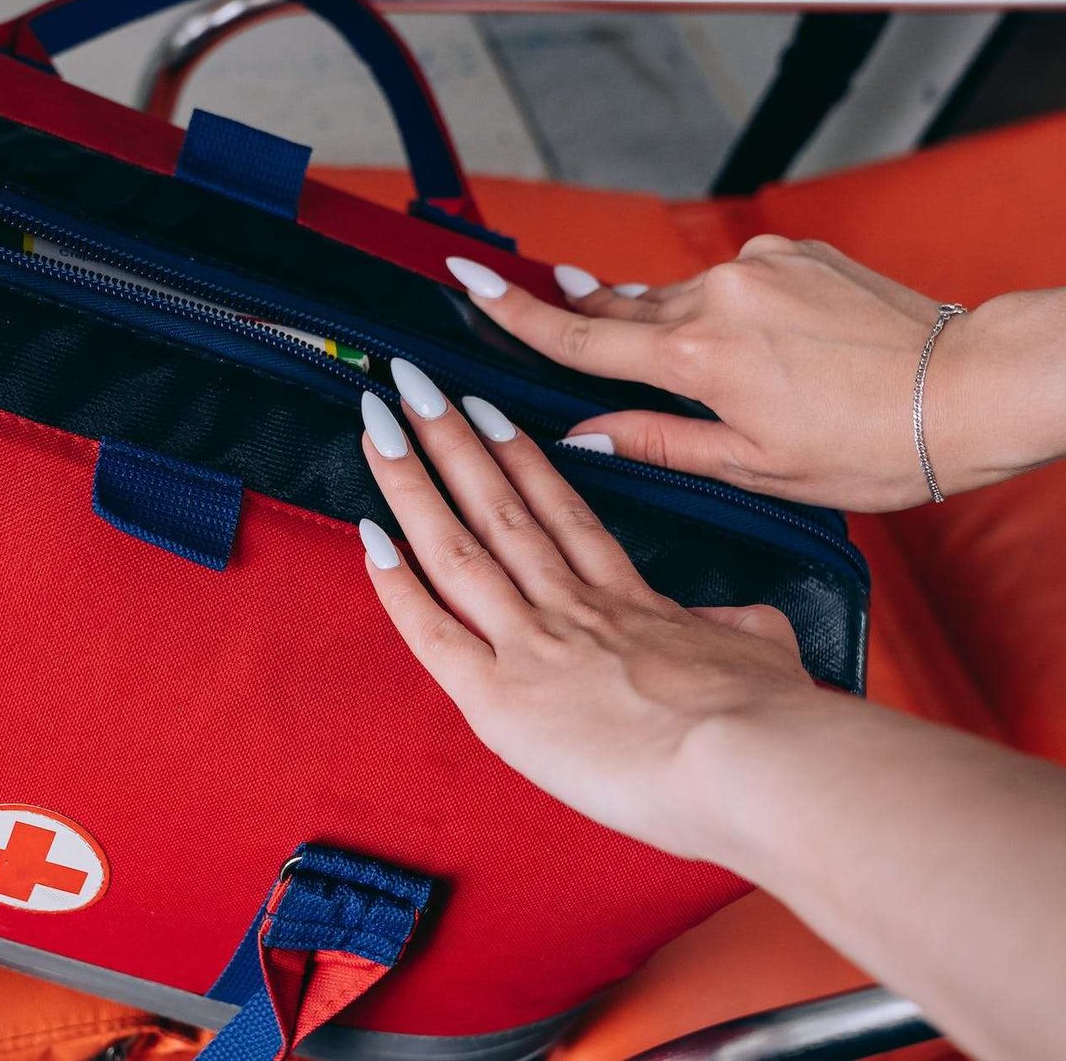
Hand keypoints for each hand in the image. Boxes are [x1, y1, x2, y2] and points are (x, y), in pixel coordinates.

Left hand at [357, 364, 817, 857]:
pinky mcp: (498, 699)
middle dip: (449, 440)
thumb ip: (737, 628)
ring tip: (380, 422)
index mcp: (629, 601)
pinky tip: (368, 536)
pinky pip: (433, 631)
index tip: (486, 413)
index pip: (561, 514)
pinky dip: (395, 585)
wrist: (754, 758)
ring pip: (457, 546)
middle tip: (413, 383)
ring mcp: (530, 645)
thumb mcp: (765, 650)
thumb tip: (738, 624)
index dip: (518, 459)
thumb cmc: (771, 717)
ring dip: (413, 481)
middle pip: (498, 507)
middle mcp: (570, 608)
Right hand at [446, 238, 1065, 511]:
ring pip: (679, 295)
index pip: (580, 334)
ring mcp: (759, 268)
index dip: (515, 311)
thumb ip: (657, 442)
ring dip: (673, 327)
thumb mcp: (750, 467)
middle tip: (562, 322)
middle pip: (622, 307)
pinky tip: (765, 348)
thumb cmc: (866, 446)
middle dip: (592, 320)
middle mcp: (717, 298)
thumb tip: (582, 434)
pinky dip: (728, 311)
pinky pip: (733, 281)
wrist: (967, 389)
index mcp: (696, 358)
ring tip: (705, 371)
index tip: (468, 278)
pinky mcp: (795, 253)